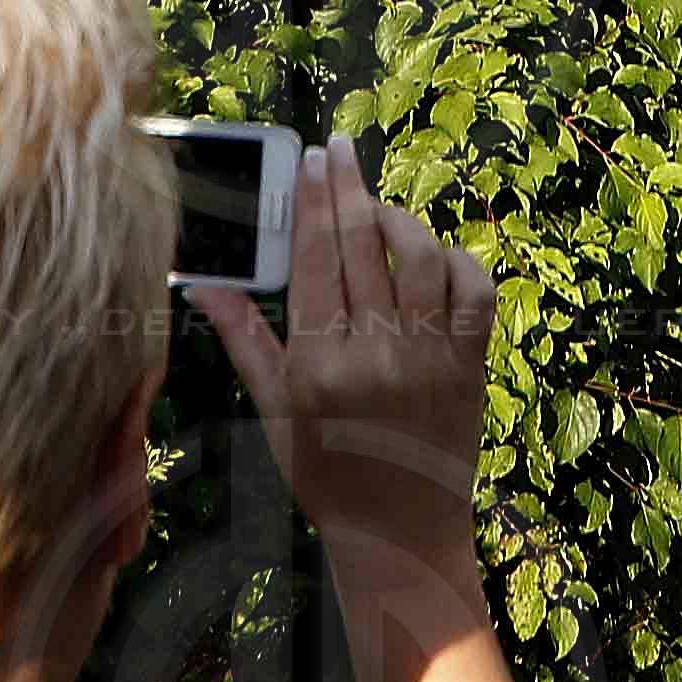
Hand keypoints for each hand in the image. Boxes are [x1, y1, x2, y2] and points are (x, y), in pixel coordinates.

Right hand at [194, 139, 518, 681]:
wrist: (399, 533)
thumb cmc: (326, 474)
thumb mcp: (275, 413)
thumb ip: (245, 341)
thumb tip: (206, 284)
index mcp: (319, 363)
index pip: (314, 259)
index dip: (313, 201)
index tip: (311, 159)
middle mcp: (377, 352)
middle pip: (363, 245)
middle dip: (349, 186)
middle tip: (340, 148)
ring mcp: (431, 355)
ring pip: (422, 257)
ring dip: (401, 220)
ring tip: (379, 207)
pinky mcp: (471, 363)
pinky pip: (475, 291)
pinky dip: (459, 261)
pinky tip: (435, 256)